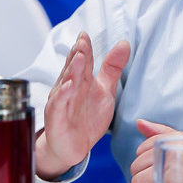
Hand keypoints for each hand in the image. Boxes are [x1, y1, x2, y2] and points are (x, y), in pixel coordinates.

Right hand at [35, 31, 129, 179]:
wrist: (73, 147)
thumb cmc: (87, 117)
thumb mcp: (105, 90)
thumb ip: (113, 68)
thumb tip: (124, 43)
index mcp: (80, 80)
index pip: (81, 60)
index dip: (83, 48)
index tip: (85, 34)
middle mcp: (68, 88)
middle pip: (73, 68)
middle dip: (77, 54)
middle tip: (82, 41)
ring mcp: (61, 102)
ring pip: (65, 83)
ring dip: (71, 70)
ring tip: (78, 57)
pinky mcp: (57, 119)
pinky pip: (59, 106)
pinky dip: (63, 96)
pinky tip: (69, 86)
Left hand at [130, 120, 182, 182]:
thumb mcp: (178, 139)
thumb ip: (157, 130)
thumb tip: (140, 123)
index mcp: (172, 139)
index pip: (140, 150)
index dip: (146, 160)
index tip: (159, 164)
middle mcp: (171, 152)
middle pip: (135, 167)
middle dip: (143, 175)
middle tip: (159, 177)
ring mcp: (169, 171)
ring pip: (137, 182)